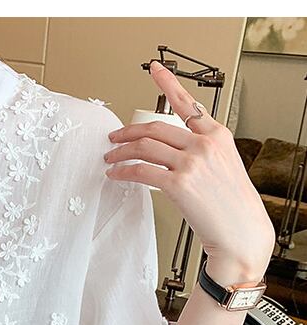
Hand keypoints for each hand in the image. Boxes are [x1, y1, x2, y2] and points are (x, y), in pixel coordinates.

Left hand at [102, 60, 274, 281]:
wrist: (240, 230)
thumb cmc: (230, 203)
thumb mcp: (223, 165)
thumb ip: (200, 150)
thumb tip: (172, 149)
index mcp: (216, 134)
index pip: (187, 103)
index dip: (167, 84)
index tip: (154, 69)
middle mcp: (204, 144)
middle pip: (155, 128)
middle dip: (128, 132)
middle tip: (113, 138)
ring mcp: (191, 163)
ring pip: (144, 148)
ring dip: (120, 152)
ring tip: (109, 158)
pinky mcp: (179, 184)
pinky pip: (141, 172)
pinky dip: (123, 172)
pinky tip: (115, 175)